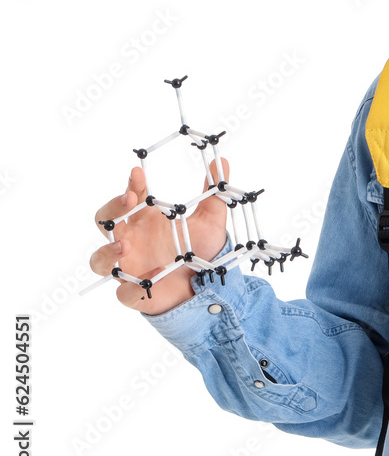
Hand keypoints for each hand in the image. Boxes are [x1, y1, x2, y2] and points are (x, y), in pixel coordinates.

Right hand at [90, 159, 229, 315]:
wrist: (207, 287)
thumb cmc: (200, 251)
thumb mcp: (211, 221)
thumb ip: (213, 194)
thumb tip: (222, 161)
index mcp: (146, 220)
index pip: (131, 197)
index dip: (132, 184)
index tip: (138, 172)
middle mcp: (131, 241)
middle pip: (105, 222)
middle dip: (112, 209)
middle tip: (128, 200)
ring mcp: (129, 267)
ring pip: (99, 259)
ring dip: (106, 251)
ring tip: (125, 245)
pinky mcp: (135, 294)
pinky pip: (126, 292)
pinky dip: (134, 287)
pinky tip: (154, 278)